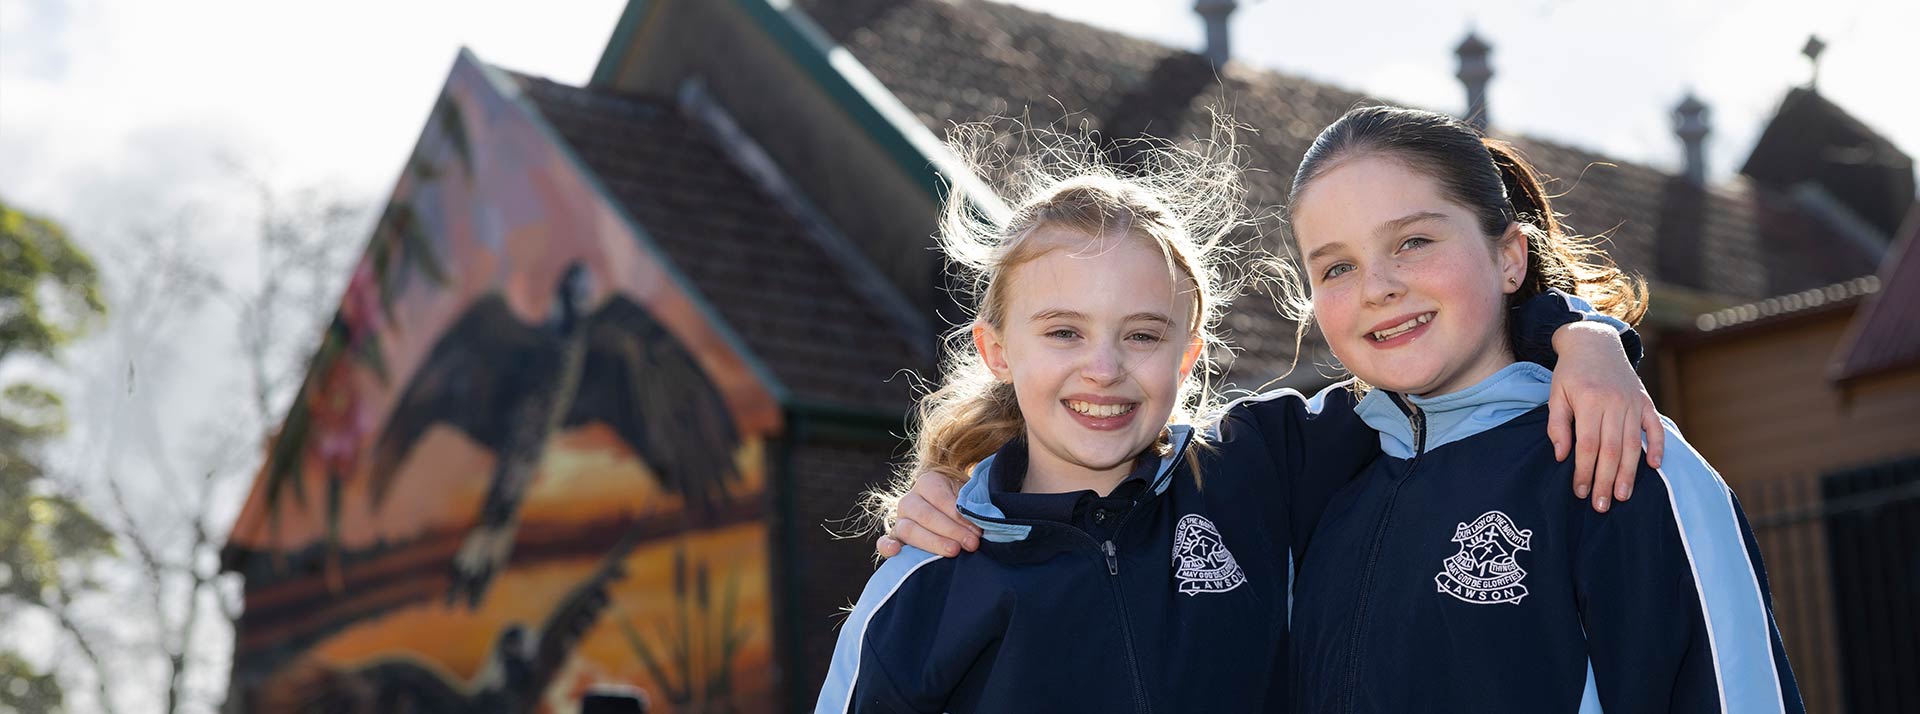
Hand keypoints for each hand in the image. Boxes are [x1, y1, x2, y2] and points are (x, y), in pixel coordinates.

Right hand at [876, 471, 981, 557]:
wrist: (952, 514)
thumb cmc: (964, 505)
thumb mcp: (969, 498)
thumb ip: (972, 506)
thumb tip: (982, 519)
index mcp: (928, 482)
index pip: (940, 498)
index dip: (959, 515)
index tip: (978, 530)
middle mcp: (910, 500)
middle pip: (926, 515)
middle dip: (951, 530)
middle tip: (972, 544)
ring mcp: (900, 520)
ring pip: (909, 530)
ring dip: (933, 542)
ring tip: (954, 551)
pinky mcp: (895, 539)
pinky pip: (884, 542)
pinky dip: (887, 547)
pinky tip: (895, 552)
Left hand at [1548, 321, 1665, 512]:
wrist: (1595, 343)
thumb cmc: (1570, 373)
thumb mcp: (1555, 394)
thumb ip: (1558, 425)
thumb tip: (1562, 456)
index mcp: (1589, 401)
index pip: (1587, 445)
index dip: (1584, 471)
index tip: (1580, 492)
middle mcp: (1614, 403)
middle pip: (1612, 449)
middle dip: (1606, 480)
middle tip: (1601, 506)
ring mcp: (1633, 402)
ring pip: (1633, 444)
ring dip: (1629, 473)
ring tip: (1622, 496)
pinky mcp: (1646, 401)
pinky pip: (1655, 426)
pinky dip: (1658, 446)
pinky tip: (1654, 467)